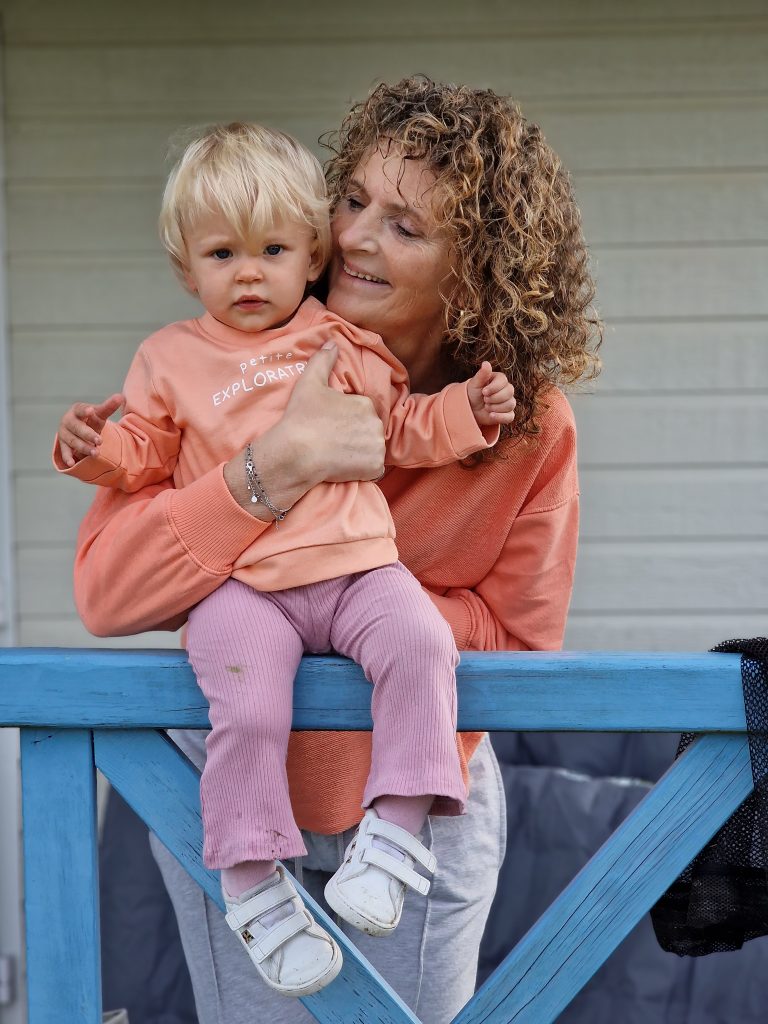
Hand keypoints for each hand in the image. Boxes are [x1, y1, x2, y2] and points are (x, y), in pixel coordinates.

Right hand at [57, 393, 124, 466]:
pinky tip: (72, 463)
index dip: (85, 411)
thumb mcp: (99, 414)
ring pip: (73, 441)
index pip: (80, 410)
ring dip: (84, 447)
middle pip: (77, 427)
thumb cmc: (90, 420)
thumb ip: (109, 406)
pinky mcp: (63, 445)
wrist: (78, 431)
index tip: (91, 411)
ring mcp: (64, 434)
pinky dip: (67, 458)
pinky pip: (64, 452)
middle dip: (88, 434)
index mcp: (77, 410)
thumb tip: (120, 396)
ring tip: (96, 453)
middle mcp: (68, 421)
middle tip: (100, 441)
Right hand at [223, 341, 385, 517]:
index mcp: (365, 403)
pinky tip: (346, 468)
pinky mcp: (375, 467)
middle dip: (357, 437)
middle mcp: (376, 423)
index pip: (362, 413)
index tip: (332, 428)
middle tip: (334, 443)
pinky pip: (374, 469)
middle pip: (369, 431)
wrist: (296, 453)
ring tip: (339, 455)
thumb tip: (331, 343)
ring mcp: (377, 446)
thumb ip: (323, 360)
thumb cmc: (302, 418)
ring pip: (373, 450)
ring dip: (361, 454)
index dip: (347, 421)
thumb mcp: (309, 383)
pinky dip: (364, 471)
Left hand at [467, 361, 515, 426]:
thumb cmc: (473, 393)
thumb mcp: (475, 383)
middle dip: (494, 398)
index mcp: (500, 380)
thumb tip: (486, 363)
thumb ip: (482, 374)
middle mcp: (507, 390)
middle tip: (484, 399)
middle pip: (509, 393)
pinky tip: (491, 415)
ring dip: (495, 407)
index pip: (504, 381)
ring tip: (486, 407)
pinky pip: (510, 416)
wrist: (471, 408)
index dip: (494, 388)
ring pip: (510, 404)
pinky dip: (500, 417)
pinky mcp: (508, 414)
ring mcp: (509, 402)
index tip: (483, 392)